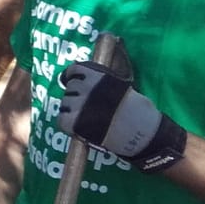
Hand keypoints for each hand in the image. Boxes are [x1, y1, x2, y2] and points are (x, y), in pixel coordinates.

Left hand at [58, 60, 185, 170]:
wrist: (142, 133)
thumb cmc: (136, 110)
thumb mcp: (120, 85)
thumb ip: (99, 80)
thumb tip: (75, 77)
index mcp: (98, 76)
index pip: (74, 70)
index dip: (72, 76)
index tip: (72, 81)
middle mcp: (86, 88)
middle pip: (70, 88)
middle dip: (77, 96)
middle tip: (90, 107)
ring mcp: (78, 105)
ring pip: (65, 104)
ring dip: (72, 110)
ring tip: (88, 118)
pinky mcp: (73, 123)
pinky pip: (62, 119)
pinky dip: (67, 124)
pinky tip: (80, 127)